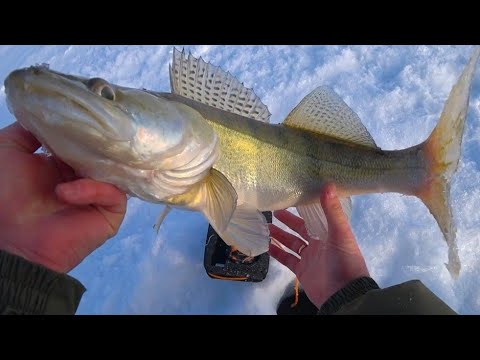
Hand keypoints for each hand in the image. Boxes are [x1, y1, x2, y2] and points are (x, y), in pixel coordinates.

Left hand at [0, 122, 126, 272]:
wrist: (11, 239)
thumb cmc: (5, 195)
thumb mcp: (7, 149)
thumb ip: (28, 130)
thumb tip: (50, 111)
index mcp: (63, 164)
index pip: (85, 141)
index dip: (86, 128)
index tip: (91, 113)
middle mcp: (84, 177)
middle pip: (103, 153)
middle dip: (98, 143)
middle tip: (95, 132)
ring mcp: (100, 195)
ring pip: (114, 170)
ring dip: (96, 165)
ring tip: (78, 163)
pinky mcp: (110, 213)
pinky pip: (114, 194)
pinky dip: (93, 189)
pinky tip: (67, 193)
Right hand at [269, 183, 368, 308]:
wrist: (344, 295)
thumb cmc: (345, 261)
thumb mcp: (340, 233)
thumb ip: (332, 211)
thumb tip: (328, 184)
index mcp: (330, 233)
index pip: (314, 217)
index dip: (303, 208)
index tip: (291, 197)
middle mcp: (319, 244)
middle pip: (300, 229)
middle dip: (287, 220)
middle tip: (273, 210)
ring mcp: (310, 258)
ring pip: (292, 243)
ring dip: (279, 235)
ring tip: (265, 225)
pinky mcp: (302, 271)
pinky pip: (287, 258)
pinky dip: (277, 252)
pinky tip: (266, 244)